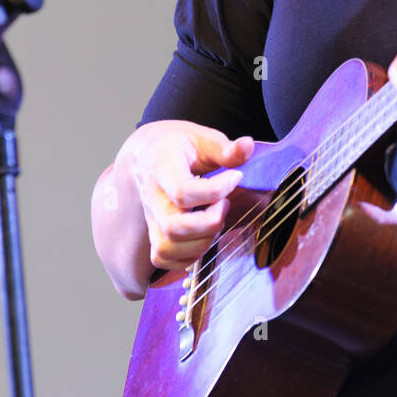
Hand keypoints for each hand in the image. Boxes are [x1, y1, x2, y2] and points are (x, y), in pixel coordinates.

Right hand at [113, 121, 254, 271]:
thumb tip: (248, 146)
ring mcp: (151, 218)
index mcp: (161, 168)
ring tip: (216, 219)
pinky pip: (162, 258)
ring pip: (167, 247)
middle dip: (210, 222)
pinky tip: (204, 236)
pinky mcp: (154, 232)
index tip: (235, 176)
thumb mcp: (202, 138)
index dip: (216, 191)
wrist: (149, 154)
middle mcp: (151, 197)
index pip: (183, 192)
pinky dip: (187, 256)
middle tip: (225, 204)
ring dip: (202, 242)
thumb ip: (225, 148)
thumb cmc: (178, 146)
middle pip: (174, 227)